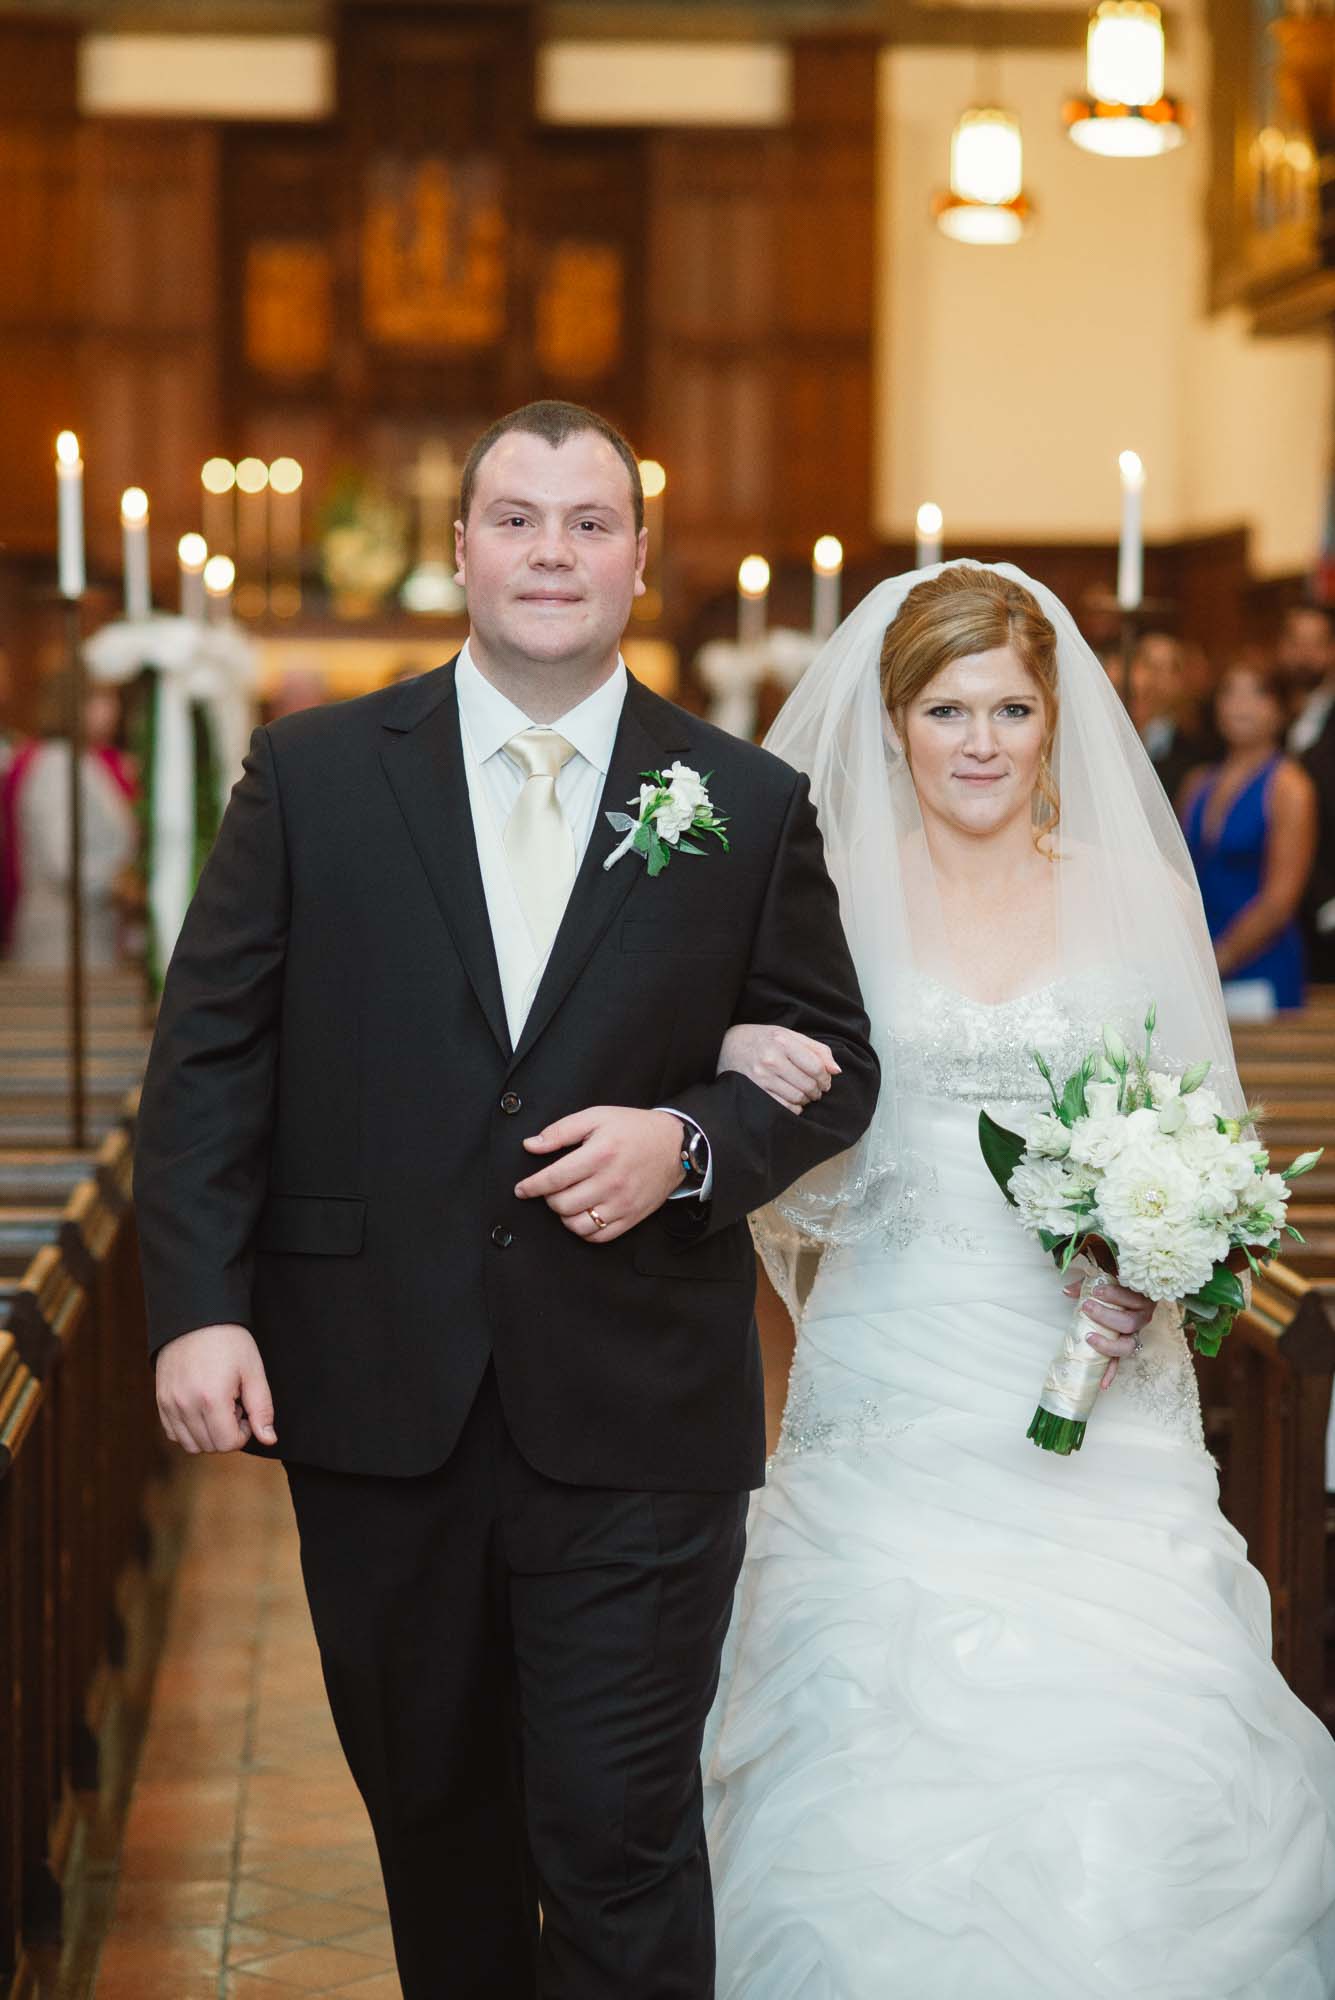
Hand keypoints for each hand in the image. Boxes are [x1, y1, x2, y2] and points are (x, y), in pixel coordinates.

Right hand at [155, 1323, 276, 1453]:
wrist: (197, 1317)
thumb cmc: (229, 1341)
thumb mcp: (253, 1371)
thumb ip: (262, 1409)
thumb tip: (268, 1439)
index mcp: (211, 1399)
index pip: (227, 1444)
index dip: (243, 1432)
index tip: (245, 1410)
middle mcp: (185, 1405)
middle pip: (209, 1446)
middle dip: (226, 1433)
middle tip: (233, 1404)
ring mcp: (169, 1404)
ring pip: (190, 1445)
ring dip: (208, 1433)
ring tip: (217, 1406)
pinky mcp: (160, 1400)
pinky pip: (173, 1433)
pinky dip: (189, 1430)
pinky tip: (201, 1408)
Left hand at [516, 1106, 683, 1242]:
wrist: (674, 1145)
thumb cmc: (633, 1128)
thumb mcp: (596, 1117)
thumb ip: (561, 1131)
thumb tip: (531, 1145)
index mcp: (600, 1154)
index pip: (554, 1178)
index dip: (532, 1186)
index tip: (521, 1189)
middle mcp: (611, 1182)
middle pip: (562, 1204)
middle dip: (548, 1198)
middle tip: (551, 1189)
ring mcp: (622, 1203)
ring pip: (577, 1225)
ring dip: (564, 1215)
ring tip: (567, 1202)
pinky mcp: (631, 1217)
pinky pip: (599, 1237)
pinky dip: (584, 1230)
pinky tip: (583, 1214)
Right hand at [718, 1023, 839, 1112]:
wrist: (726, 1045)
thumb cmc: (762, 1040)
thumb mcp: (788, 1035)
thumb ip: (816, 1050)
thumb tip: (836, 1071)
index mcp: (782, 1041)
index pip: (816, 1067)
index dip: (825, 1078)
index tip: (825, 1081)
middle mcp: (771, 1059)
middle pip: (808, 1085)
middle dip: (817, 1091)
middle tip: (815, 1090)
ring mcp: (760, 1077)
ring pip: (797, 1098)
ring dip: (805, 1100)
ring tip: (803, 1095)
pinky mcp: (754, 1092)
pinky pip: (783, 1107)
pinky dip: (793, 1108)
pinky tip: (792, 1101)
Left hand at [1064, 1278, 1154, 1390]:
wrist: (1131, 1296)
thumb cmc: (1118, 1287)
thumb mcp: (1106, 1280)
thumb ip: (1087, 1284)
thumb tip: (1067, 1291)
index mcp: (1140, 1299)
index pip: (1132, 1298)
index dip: (1115, 1295)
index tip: (1097, 1291)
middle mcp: (1141, 1318)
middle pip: (1129, 1323)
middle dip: (1107, 1316)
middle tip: (1087, 1308)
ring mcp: (1135, 1335)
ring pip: (1128, 1345)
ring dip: (1108, 1344)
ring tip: (1089, 1338)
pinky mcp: (1125, 1347)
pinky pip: (1120, 1362)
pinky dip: (1111, 1373)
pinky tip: (1102, 1384)